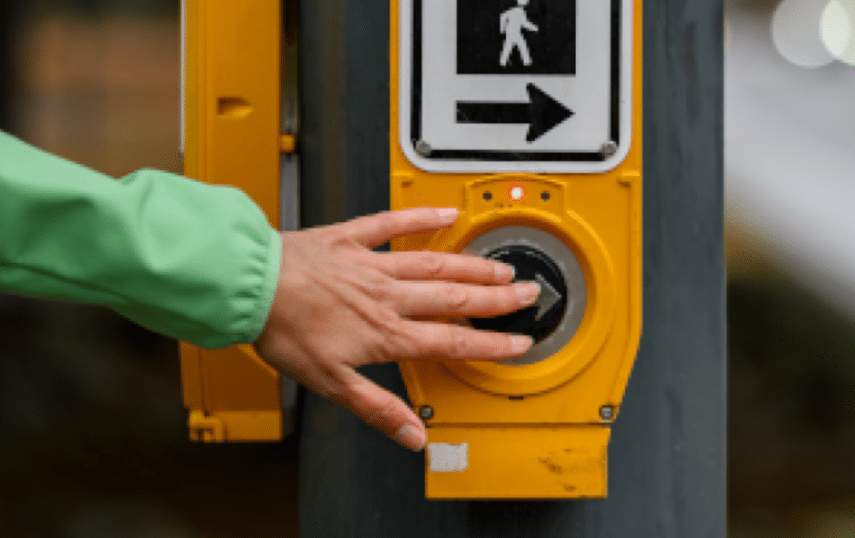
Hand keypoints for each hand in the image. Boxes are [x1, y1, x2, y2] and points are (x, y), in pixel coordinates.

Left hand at [253, 207, 538, 450]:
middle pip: (454, 297)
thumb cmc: (284, 330)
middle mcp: (387, 295)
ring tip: (501, 265)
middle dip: (495, 298)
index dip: (490, 343)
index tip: (518, 343)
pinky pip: (393, 223)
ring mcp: (372, 263)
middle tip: (527, 293)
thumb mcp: (331, 384)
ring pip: (434, 263)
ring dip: (472, 265)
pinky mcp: (350, 238)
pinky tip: (447, 214)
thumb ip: (378, 407)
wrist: (249, 285)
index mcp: (385, 332)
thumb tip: (412, 435)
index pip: (451, 340)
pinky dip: (422, 217)